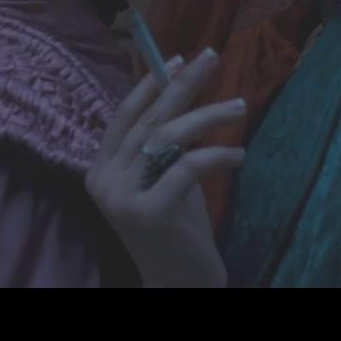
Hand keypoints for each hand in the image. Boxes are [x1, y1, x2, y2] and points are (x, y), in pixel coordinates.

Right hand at [83, 50, 246, 287]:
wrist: (179, 283)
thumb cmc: (177, 229)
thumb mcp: (166, 177)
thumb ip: (166, 144)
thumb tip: (182, 88)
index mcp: (101, 170)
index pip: (123, 116)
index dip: (150, 84)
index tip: (179, 57)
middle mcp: (104, 181)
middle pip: (148, 120)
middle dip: (183, 84)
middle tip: (212, 57)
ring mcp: (122, 198)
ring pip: (167, 138)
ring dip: (208, 116)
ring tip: (239, 107)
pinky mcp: (149, 213)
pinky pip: (186, 168)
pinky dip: (216, 156)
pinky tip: (239, 156)